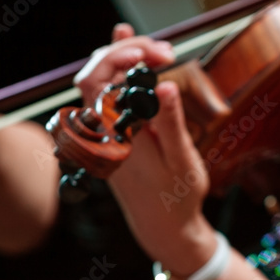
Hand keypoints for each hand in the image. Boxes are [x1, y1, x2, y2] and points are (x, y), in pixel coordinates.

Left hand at [74, 23, 216, 275]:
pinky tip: (136, 60)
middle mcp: (103, 133)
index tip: (153, 54)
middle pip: (98, 75)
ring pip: (102, 84)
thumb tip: (165, 86)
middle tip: (165, 52)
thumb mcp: (181, 161)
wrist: (164, 227)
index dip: (120, 57)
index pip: (101, 81)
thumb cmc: (177, 197)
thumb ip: (170, 123)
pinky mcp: (113, 136)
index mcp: (117, 136)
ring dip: (125, 61)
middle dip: (128, 53)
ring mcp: (105, 134)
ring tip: (158, 52)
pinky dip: (122, 75)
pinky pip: (110, 98)